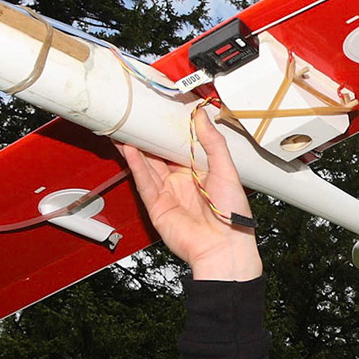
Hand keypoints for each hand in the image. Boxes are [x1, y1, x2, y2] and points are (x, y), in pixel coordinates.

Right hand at [117, 108, 263, 281]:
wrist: (224, 247)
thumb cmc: (232, 214)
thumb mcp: (227, 169)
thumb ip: (213, 143)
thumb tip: (203, 117)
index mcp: (200, 170)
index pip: (180, 145)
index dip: (170, 129)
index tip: (162, 110)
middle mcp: (182, 180)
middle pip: (159, 153)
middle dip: (148, 137)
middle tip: (137, 116)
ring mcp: (168, 192)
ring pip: (148, 165)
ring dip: (136, 148)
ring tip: (126, 128)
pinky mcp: (157, 206)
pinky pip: (144, 182)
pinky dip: (136, 166)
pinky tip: (129, 150)